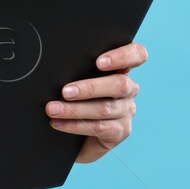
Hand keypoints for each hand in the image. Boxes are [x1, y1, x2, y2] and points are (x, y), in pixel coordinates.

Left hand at [45, 41, 146, 163]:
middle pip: (120, 85)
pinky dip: (74, 125)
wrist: (76, 133)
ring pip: (105, 108)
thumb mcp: (78, 79)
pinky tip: (58, 123)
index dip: (123, 56)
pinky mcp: (121, 131)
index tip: (99, 62)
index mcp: (121, 69)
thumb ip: (78, 69)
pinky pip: (99, 127)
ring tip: (53, 109)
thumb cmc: (75, 97)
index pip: (137, 55)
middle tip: (65, 91)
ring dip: (75, 109)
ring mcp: (127, 111)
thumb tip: (56, 66)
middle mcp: (128, 89)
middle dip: (90, 88)